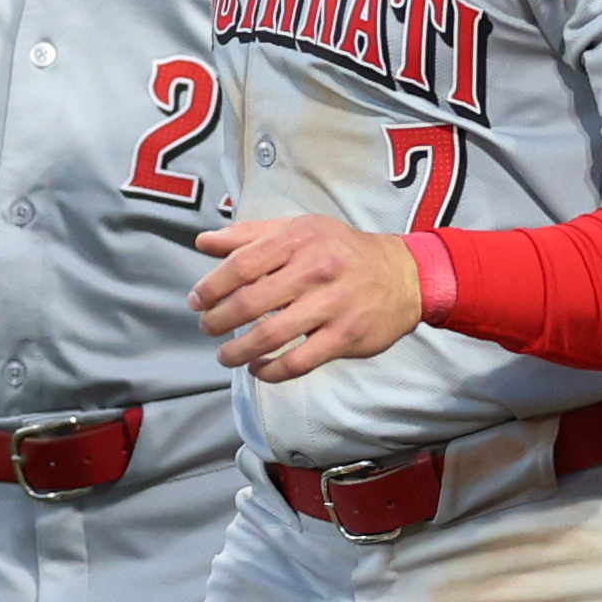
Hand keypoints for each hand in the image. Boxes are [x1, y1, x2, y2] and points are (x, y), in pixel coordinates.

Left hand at [193, 218, 423, 381]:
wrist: (404, 275)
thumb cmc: (343, 251)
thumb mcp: (301, 229)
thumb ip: (251, 236)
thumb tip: (204, 242)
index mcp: (299, 239)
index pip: (242, 264)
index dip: (211, 286)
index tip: (197, 301)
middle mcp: (315, 270)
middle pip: (251, 302)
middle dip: (219, 320)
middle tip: (207, 328)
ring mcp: (332, 305)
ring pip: (271, 335)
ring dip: (239, 351)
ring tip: (225, 356)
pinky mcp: (345, 336)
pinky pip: (299, 362)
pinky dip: (271, 371)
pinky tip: (259, 369)